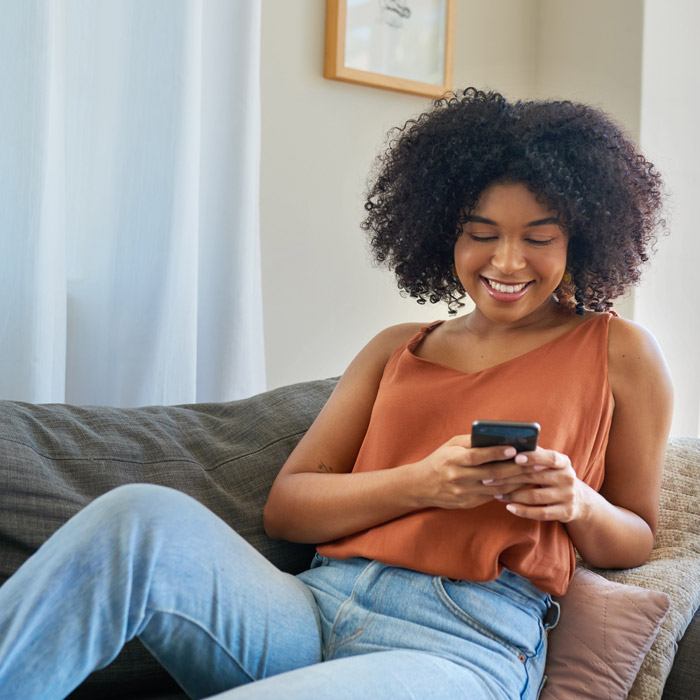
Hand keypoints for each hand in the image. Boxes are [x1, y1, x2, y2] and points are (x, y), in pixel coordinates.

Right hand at [413, 435, 542, 510]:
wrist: (421, 486)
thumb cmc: (439, 460)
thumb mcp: (450, 446)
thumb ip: (471, 442)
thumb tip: (498, 436)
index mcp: (453, 460)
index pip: (477, 456)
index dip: (496, 453)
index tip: (514, 449)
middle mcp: (458, 478)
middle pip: (492, 474)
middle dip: (516, 468)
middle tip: (536, 462)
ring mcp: (464, 493)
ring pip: (497, 488)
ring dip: (518, 481)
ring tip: (535, 473)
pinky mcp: (469, 503)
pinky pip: (493, 496)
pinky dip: (509, 490)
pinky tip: (522, 484)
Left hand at [486, 447, 585, 522]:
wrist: (578, 500)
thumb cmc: (552, 475)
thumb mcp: (548, 464)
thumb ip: (533, 454)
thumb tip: (507, 443)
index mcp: (563, 462)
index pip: (549, 457)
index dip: (533, 457)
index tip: (515, 457)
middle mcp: (568, 478)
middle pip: (535, 477)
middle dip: (509, 477)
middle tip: (488, 478)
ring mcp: (568, 496)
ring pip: (534, 496)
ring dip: (512, 495)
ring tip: (496, 493)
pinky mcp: (566, 513)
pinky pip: (540, 513)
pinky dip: (523, 511)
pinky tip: (509, 507)